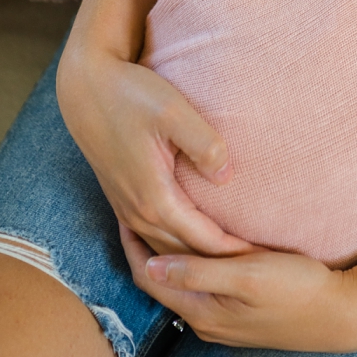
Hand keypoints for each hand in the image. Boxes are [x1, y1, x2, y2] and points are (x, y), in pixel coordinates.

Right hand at [55, 42, 249, 258]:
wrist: (85, 89)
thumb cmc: (131, 95)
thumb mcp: (173, 111)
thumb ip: (204, 145)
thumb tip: (227, 178)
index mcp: (155, 199)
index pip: (206, 243)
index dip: (239, 253)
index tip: (271, 258)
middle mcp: (138, 213)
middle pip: (187, 256)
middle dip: (222, 265)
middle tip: (263, 267)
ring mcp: (127, 210)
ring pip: (169, 251)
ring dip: (200, 260)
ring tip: (235, 262)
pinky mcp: (122, 201)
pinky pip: (154, 239)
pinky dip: (180, 249)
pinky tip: (199, 245)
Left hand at [118, 221, 356, 352]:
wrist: (345, 315)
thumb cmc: (300, 290)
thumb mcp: (247, 275)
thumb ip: (198, 272)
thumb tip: (151, 267)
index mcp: (201, 312)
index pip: (148, 278)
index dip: (131, 244)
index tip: (125, 210)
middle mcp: (205, 323)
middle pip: (160, 282)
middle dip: (146, 248)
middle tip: (137, 209)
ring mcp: (223, 323)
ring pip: (180, 286)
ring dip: (167, 257)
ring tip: (161, 221)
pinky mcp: (239, 318)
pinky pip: (200, 289)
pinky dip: (189, 266)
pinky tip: (197, 245)